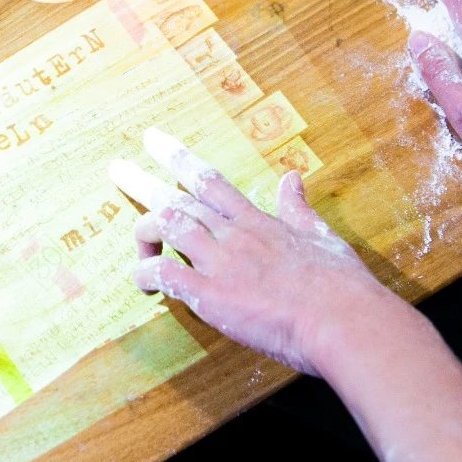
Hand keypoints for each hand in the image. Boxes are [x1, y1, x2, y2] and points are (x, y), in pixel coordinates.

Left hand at [114, 129, 412, 376]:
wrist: (344, 320)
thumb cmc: (340, 286)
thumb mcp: (322, 236)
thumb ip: (298, 209)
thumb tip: (292, 178)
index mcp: (258, 221)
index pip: (210, 180)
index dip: (178, 158)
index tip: (155, 141)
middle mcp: (233, 234)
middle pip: (179, 199)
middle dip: (143, 182)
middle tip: (117, 169)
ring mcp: (221, 262)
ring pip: (168, 226)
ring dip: (144, 231)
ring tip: (135, 239)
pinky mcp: (212, 294)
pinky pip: (166, 274)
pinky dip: (147, 274)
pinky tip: (141, 281)